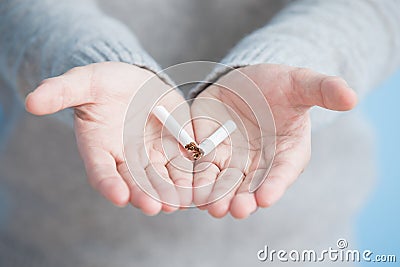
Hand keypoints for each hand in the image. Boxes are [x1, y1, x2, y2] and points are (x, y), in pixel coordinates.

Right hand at [25, 62, 192, 214]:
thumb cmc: (104, 83)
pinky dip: (191, 173)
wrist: (134, 81)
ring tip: (180, 202)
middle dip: (145, 194)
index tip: (118, 195)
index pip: (101, 170)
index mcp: (100, 148)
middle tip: (155, 207)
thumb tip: (31, 101)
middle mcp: (126, 158)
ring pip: (162, 177)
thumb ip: (61, 91)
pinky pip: (184, 163)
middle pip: (135, 181)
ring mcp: (152, 155)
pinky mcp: (175, 146)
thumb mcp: (83, 82)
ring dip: (171, 191)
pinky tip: (200, 183)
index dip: (108, 183)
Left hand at [191, 64, 356, 218]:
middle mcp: (259, 164)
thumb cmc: (279, 85)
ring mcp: (232, 160)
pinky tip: (187, 191)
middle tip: (237, 209)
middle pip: (250, 186)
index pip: (282, 171)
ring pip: (223, 183)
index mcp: (286, 152)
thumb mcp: (300, 83)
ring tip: (210, 206)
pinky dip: (193, 181)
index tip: (266, 197)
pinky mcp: (207, 152)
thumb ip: (323, 89)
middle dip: (243, 199)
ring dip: (216, 196)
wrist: (247, 81)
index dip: (275, 185)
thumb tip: (352, 97)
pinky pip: (199, 169)